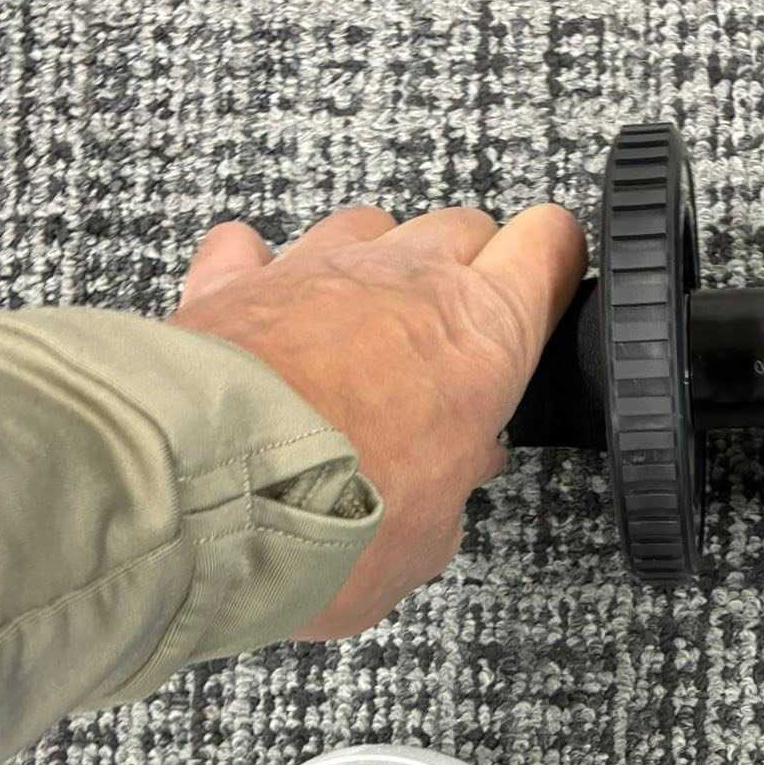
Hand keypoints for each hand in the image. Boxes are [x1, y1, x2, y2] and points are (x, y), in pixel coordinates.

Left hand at [169, 201, 586, 637]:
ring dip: (375, 263)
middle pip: (464, 227)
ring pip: (370, 225)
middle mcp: (406, 278)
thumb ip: (447, 492)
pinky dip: (262, 272)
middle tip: (456, 335)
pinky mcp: (233, 280)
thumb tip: (447, 482)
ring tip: (364, 328)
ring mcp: (316, 267)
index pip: (549, 248)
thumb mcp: (429, 540)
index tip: (548, 291)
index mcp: (483, 334)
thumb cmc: (335, 515)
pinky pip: (256, 249)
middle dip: (467, 269)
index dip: (553, 265)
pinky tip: (261, 308)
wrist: (210, 490)